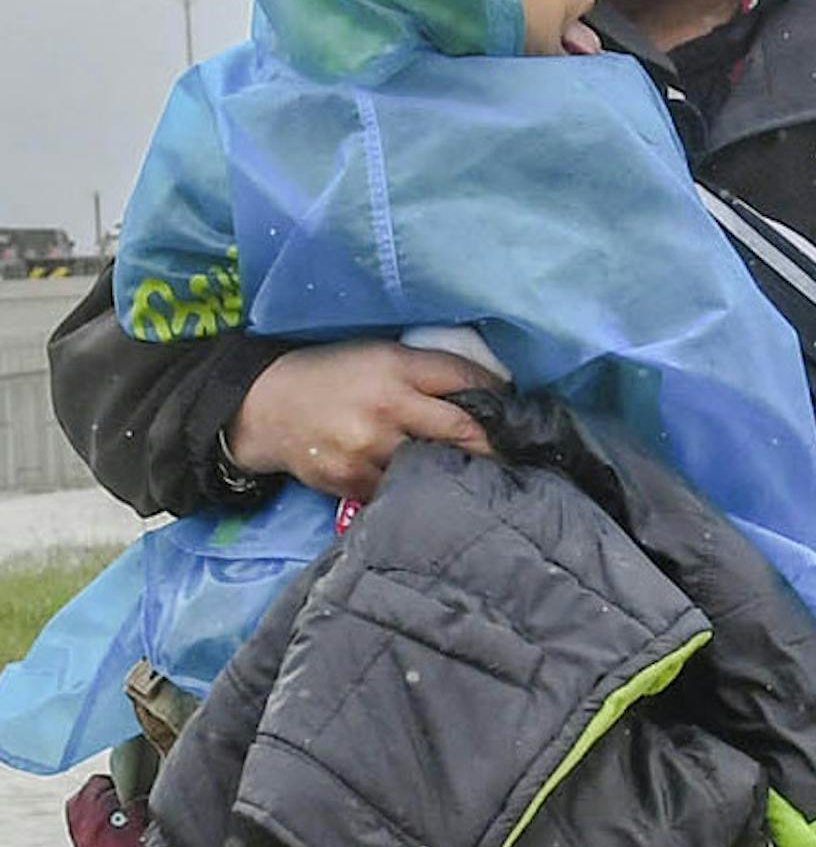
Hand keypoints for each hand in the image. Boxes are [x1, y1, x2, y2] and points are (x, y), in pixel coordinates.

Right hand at [226, 339, 505, 501]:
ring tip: (483, 476)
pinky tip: (434, 491)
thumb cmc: (334, 375)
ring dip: (461, 471)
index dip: (496, 395)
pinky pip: (400, 489)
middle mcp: (385, 406)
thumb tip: (487, 393)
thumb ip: (426, 373)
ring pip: (435, 465)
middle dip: (494, 443)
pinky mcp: (351, 479)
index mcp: (396, 366)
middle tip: (518, 454)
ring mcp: (368, 447)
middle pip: (462, 429)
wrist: (265, 407)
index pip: (464, 379)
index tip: (516, 409)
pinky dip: (420, 489)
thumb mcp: (380, 355)